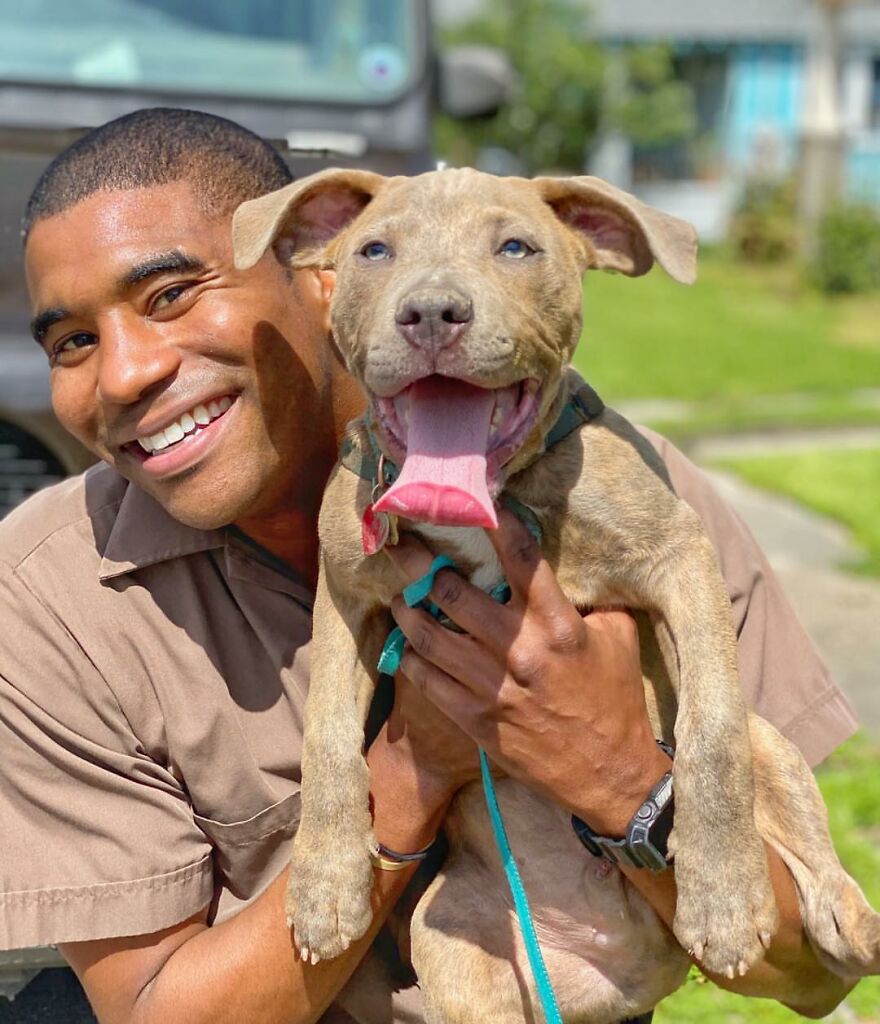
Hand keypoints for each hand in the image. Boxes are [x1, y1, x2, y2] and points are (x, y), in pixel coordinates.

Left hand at [383, 509, 670, 835]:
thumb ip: (589, 598)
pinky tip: (405, 642)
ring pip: (429, 636)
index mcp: (559, 626)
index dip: (495, 524)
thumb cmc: (615, 699)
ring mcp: (493, 689)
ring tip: (399, 594)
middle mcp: (521, 653)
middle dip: (420, 564)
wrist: (609, 774)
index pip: (522, 560)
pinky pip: (427, 680)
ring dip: (407, 608)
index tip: (474, 502)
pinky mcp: (475, 720)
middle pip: (454, 594)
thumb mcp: (617, 637)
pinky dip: (410, 656)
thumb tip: (567, 562)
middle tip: (401, 546)